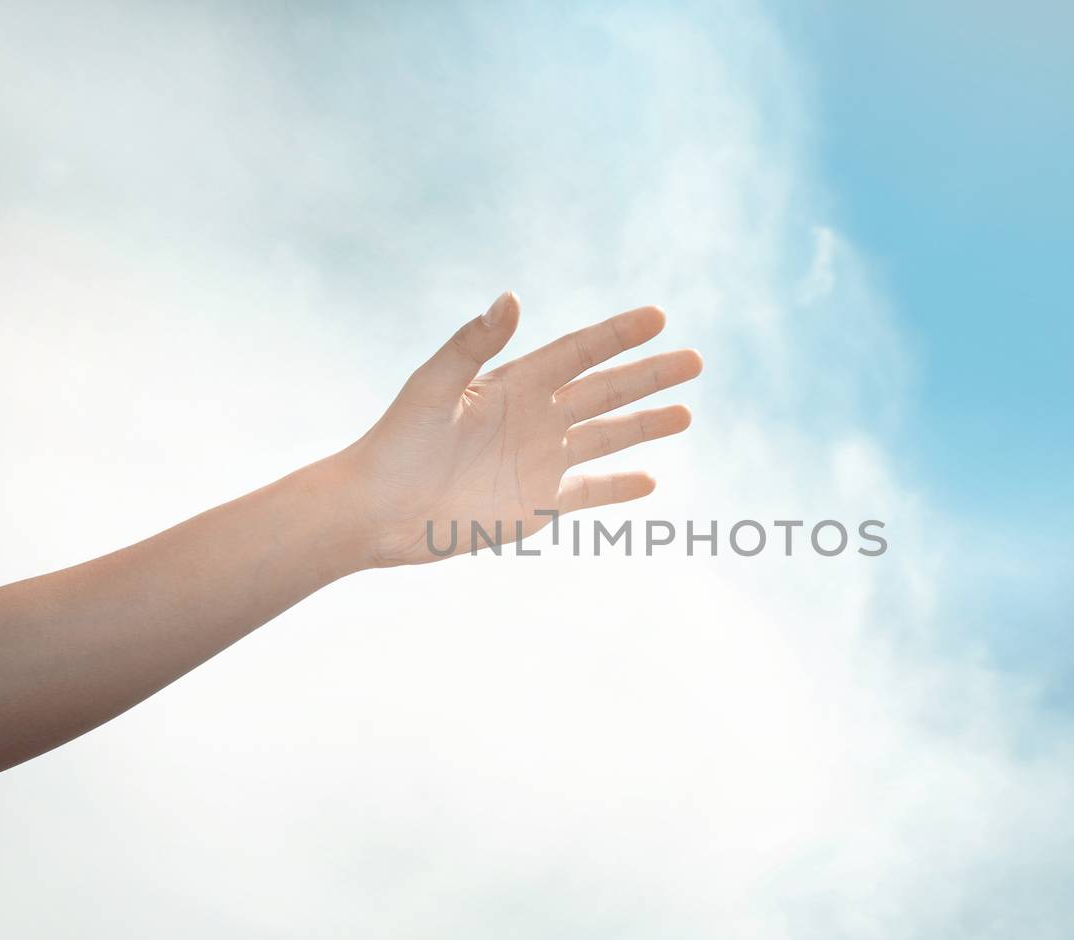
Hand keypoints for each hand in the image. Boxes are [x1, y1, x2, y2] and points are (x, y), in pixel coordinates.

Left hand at [339, 293, 701, 565]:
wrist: (378, 509)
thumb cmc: (398, 442)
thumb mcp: (433, 386)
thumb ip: (472, 343)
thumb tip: (512, 296)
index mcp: (515, 382)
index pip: (578, 352)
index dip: (617, 334)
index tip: (657, 317)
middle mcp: (536, 417)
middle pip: (606, 390)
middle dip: (650, 375)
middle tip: (694, 360)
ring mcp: (541, 461)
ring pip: (608, 437)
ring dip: (646, 425)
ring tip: (686, 413)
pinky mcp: (539, 504)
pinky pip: (591, 492)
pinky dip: (620, 488)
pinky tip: (650, 481)